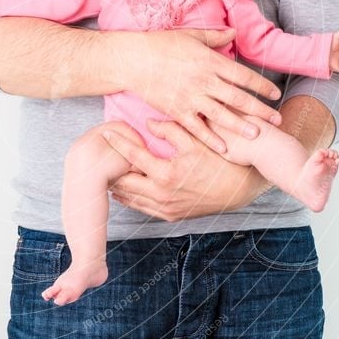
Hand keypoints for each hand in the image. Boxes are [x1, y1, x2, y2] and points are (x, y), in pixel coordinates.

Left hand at [104, 119, 270, 220]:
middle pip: (124, 182)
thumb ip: (169, 130)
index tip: (105, 134)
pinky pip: (143, 209)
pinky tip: (122, 190)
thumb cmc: (219, 161)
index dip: (117, 143)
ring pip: (131, 199)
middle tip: (97, 156)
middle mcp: (163, 194)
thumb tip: (147, 123)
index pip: (132, 157)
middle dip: (110, 169)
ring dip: (117, 186)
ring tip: (104, 172)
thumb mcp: (196, 141)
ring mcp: (167, 208)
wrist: (240, 189)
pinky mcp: (172, 216)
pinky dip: (130, 199)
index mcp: (167, 174)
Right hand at [112, 28, 282, 153]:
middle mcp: (204, 81)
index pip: (243, 76)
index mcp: (211, 61)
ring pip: (222, 115)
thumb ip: (215, 37)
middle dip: (259, 110)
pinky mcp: (177, 110)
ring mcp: (191, 97)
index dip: (261, 86)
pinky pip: (197, 128)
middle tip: (277, 120)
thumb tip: (234, 32)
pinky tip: (224, 148)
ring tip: (257, 135)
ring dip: (241, 126)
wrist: (133, 60)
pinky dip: (211, 139)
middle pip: (238, 98)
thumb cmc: (161, 44)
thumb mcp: (191, 36)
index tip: (275, 94)